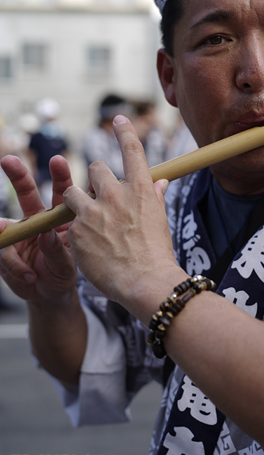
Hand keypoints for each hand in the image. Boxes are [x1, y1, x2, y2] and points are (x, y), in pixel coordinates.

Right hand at [0, 155, 77, 302]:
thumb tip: (45, 234)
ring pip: (5, 223)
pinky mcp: (5, 248)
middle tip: (8, 160)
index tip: (58, 160)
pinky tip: (28, 276)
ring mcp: (19, 233)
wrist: (49, 294)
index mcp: (60, 218)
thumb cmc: (63, 275)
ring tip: (21, 259)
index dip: (60, 176)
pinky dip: (14, 266)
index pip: (61, 193)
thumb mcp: (67, 267)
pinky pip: (3, 251)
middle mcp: (38, 220)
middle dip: (18, 175)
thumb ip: (56, 251)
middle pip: (27, 193)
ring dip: (5, 233)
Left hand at [63, 115, 183, 321]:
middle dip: (96, 179)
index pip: (132, 150)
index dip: (124, 131)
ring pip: (73, 192)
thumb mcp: (160, 221)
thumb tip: (159, 182)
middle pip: (95, 168)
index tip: (118, 117)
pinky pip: (71, 223)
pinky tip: (92, 248)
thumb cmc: (156, 253)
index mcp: (140, 189)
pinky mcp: (76, 230)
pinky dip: (78, 232)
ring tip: (89, 221)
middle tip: (101, 198)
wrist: (145, 282)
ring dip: (78, 202)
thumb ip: (154, 197)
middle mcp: (115, 194)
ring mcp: (94, 211)